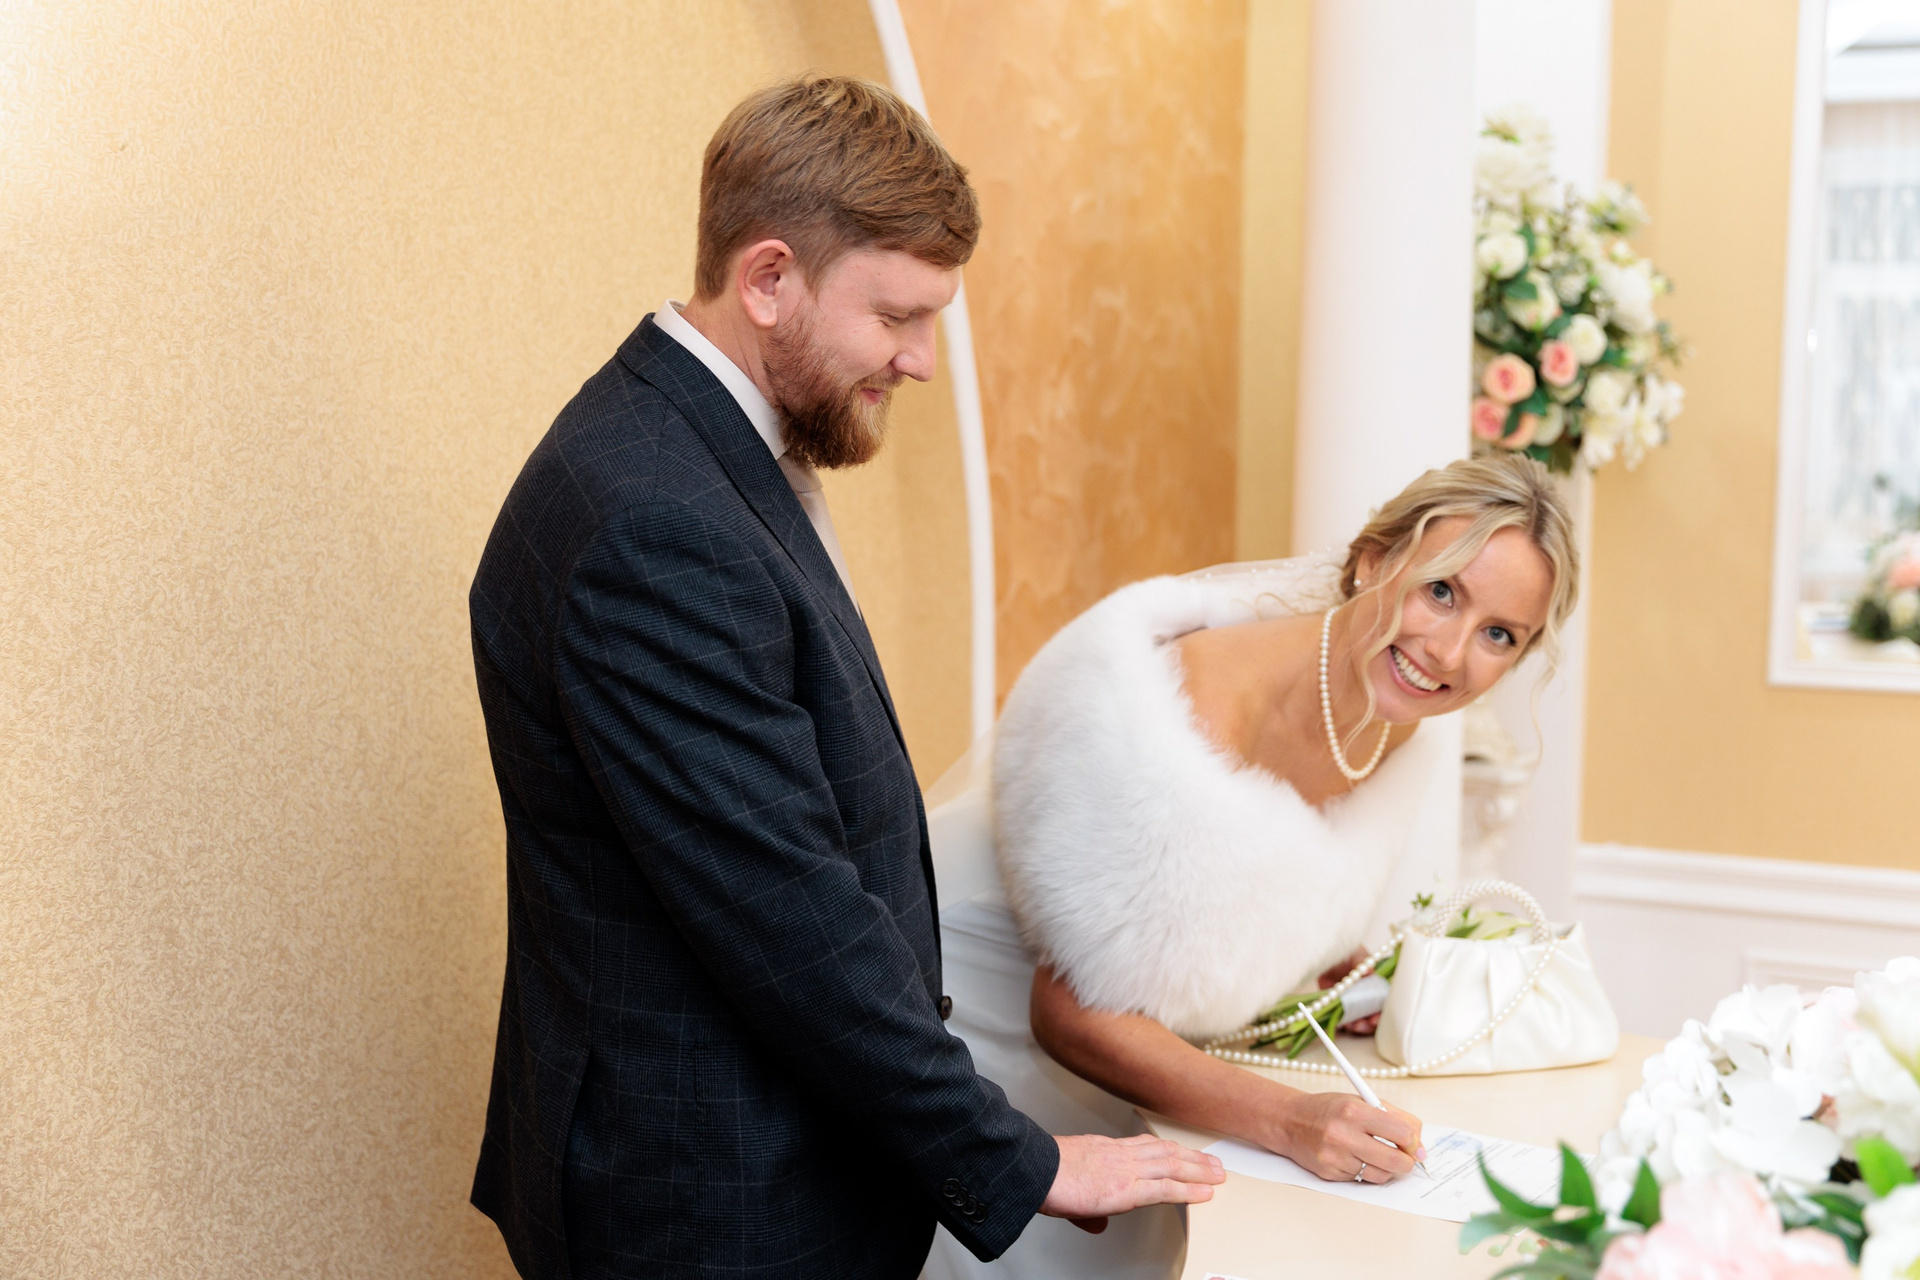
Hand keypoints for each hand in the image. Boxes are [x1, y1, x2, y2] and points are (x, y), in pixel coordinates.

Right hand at [1040, 1133, 1224, 1234]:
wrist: (1035, 1169)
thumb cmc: (1043, 1174)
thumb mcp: (1068, 1188)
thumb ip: (1089, 1209)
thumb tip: (1097, 1223)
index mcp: (1105, 1149)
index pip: (1145, 1146)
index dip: (1169, 1149)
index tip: (1183, 1151)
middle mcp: (1120, 1155)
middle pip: (1165, 1152)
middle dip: (1192, 1157)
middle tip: (1213, 1162)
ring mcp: (1126, 1170)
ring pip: (1172, 1166)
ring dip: (1199, 1170)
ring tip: (1218, 1175)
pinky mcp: (1127, 1189)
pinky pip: (1165, 1188)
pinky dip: (1188, 1191)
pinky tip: (1204, 1193)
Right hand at [1268, 1093, 1422, 1184]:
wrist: (1291, 1121)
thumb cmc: (1328, 1109)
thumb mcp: (1360, 1101)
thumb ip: (1393, 1117)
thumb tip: (1419, 1142)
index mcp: (1355, 1111)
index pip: (1402, 1132)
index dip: (1414, 1142)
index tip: (1415, 1145)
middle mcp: (1344, 1134)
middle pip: (1396, 1160)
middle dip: (1407, 1162)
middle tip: (1406, 1158)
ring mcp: (1336, 1157)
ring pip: (1381, 1174)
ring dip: (1387, 1168)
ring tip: (1379, 1155)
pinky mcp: (1330, 1173)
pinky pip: (1362, 1179)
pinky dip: (1366, 1171)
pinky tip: (1358, 1158)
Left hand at [1320, 946, 1379, 1033]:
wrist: (1326, 954)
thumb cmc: (1347, 952)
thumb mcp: (1356, 955)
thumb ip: (1362, 963)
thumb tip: (1369, 970)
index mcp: (1375, 988)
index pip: (1383, 1005)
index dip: (1381, 1015)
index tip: (1374, 1018)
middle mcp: (1366, 998)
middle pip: (1372, 1017)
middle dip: (1369, 1025)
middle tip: (1361, 1025)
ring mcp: (1352, 1003)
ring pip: (1359, 1021)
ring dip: (1357, 1027)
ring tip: (1351, 1026)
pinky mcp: (1338, 1006)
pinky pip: (1343, 1019)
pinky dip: (1343, 1023)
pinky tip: (1341, 1023)